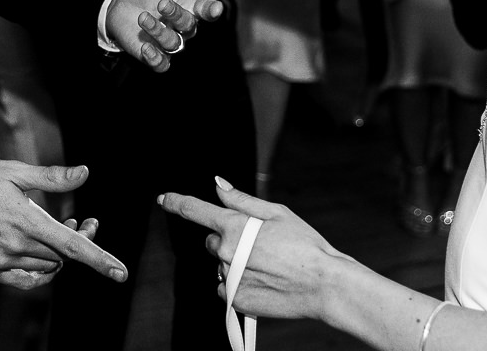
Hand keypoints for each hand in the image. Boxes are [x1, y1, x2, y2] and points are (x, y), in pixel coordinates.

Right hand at [0, 159, 126, 289]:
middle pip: (62, 256)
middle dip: (78, 240)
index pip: (72, 246)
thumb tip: (84, 173)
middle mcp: (14, 246)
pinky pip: (24, 280)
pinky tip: (42, 255)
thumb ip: (52, 177)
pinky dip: (39, 271)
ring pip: (45, 267)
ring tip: (57, 228)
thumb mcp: (14, 172)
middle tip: (81, 219)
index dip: (100, 259)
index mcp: (25, 220)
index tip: (121, 273)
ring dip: (58, 254)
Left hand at [108, 0, 234, 71]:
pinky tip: (146, 47)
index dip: (211, 10)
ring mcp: (169, 40)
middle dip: (176, 15)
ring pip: (174, 44)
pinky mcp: (153, 54)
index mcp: (190, 4)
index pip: (207, 10)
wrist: (118, 2)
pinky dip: (156, 58)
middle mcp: (183, 25)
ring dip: (159, 31)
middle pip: (189, 26)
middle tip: (161, 3)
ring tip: (143, 17)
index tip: (214, 9)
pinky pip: (162, 64)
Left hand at [159, 177, 346, 320]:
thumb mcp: (277, 212)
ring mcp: (229, 279)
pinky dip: (238, 284)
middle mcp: (226, 253)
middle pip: (213, 242)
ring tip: (268, 265)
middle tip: (258, 244)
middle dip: (228, 240)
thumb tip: (218, 185)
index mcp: (234, 227)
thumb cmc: (304, 245)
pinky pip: (226, 289)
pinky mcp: (236, 300)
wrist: (322, 284)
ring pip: (222, 266)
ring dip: (235, 264)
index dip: (176, 202)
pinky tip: (263, 281)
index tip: (164, 199)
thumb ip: (242, 200)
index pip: (195, 210)